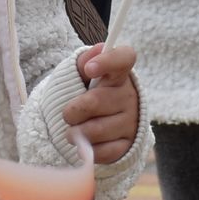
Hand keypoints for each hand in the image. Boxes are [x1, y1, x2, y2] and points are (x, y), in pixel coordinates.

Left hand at [62, 44, 138, 163]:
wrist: (98, 124)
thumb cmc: (87, 94)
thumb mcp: (82, 75)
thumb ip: (85, 61)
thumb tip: (99, 48)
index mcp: (118, 74)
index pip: (124, 58)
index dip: (108, 61)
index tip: (89, 68)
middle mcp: (129, 96)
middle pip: (96, 102)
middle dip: (73, 110)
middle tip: (68, 114)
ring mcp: (130, 122)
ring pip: (96, 130)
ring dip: (76, 133)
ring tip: (73, 131)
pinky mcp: (127, 146)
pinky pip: (102, 151)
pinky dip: (87, 150)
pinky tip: (86, 144)